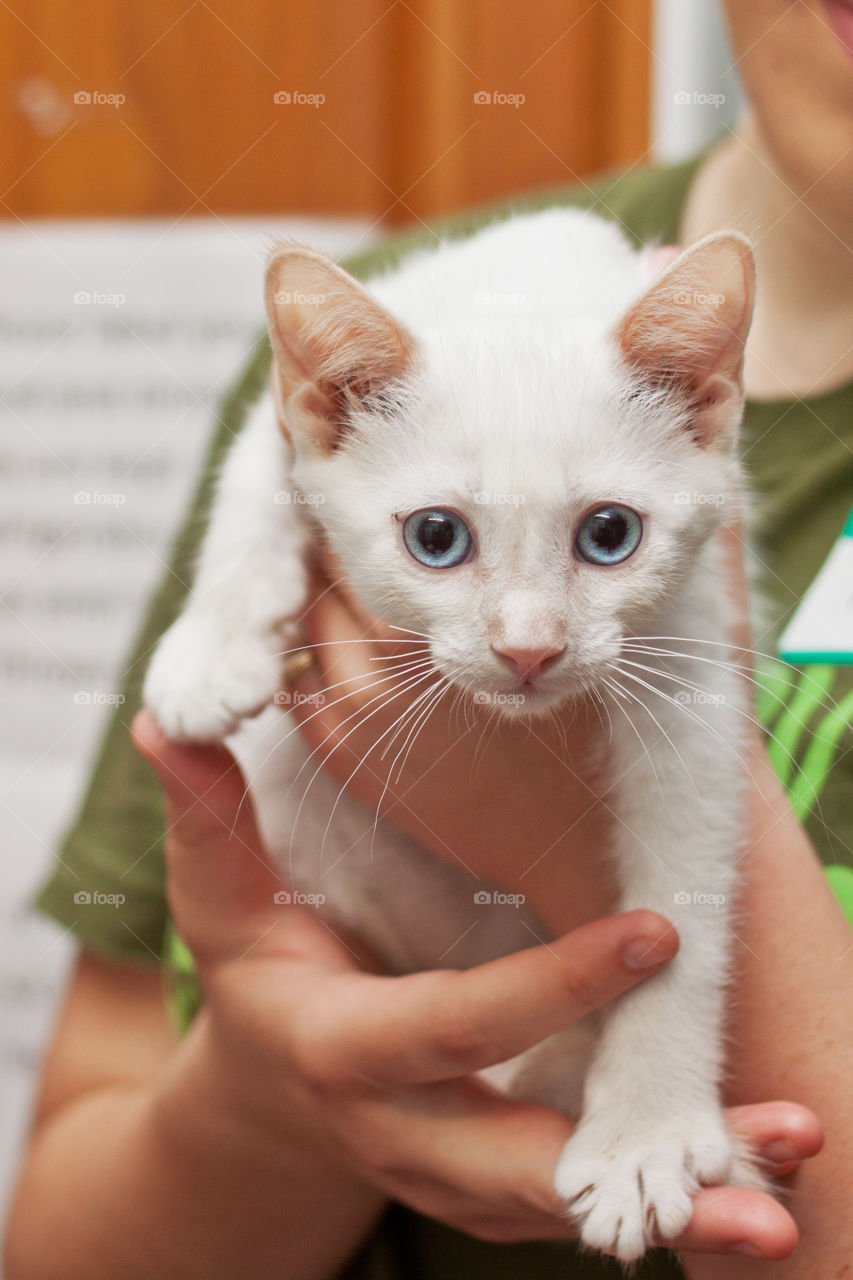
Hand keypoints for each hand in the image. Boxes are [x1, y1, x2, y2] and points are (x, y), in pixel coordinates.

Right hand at [133, 710, 821, 1257]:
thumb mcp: (219, 893)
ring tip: (796, 1158)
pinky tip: (760, 1167)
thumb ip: (208, 814)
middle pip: (525, 1167)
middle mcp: (402, 1134)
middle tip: (780, 1138)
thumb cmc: (253, 968)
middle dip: (647, 1165)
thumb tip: (167, 724)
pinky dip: (673, 1190)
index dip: (549, 987)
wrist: (267, 1091)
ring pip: (574, 1203)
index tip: (656, 935)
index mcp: (340, 1050)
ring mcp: (453, 1174)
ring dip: (693, 1196)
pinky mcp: (495, 1186)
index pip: (450, 1027)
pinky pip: (586, 1199)